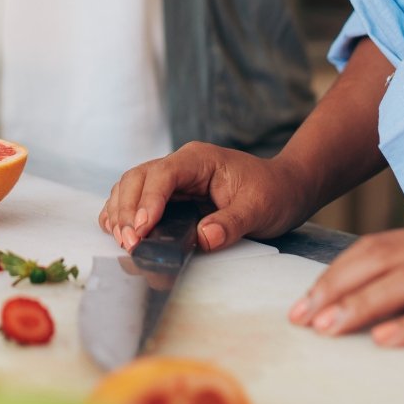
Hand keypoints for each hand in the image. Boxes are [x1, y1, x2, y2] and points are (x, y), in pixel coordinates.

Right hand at [98, 143, 315, 252]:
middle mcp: (180, 164)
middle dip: (128, 210)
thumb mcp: (259, 209)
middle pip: (137, 178)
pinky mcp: (170, 195)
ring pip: (131, 187)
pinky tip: (119, 231)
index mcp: (199, 159)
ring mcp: (172, 179)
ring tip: (123, 242)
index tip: (142, 230)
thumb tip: (203, 238)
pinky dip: (124, 213)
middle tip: (130, 243)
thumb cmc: (273, 193)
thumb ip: (231, 223)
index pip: (162, 174)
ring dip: (121, 213)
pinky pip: (137, 198)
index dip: (148, 201)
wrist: (284, 188)